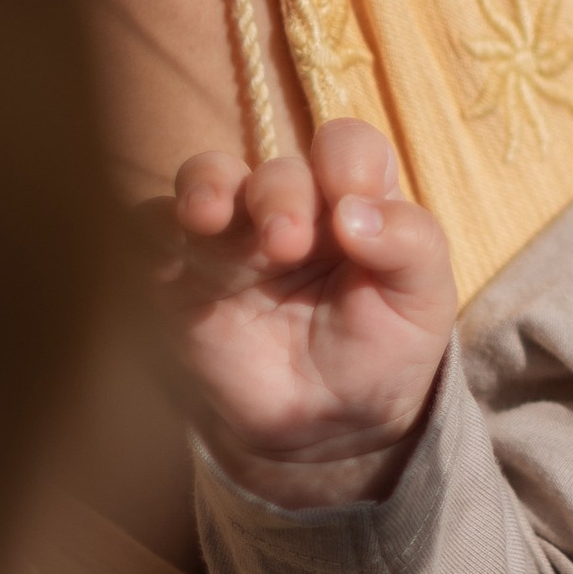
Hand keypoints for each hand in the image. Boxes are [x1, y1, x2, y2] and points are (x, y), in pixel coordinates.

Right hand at [156, 117, 454, 505]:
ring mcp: (231, 238)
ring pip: (206, 179)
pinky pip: (150, 232)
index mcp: (353, 200)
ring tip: (208, 217)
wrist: (328, 426)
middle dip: (280, 196)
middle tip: (287, 244)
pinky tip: (171, 258)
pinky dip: (152, 231)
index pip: (346, 147)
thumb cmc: (383, 350)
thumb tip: (356, 212)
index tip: (351, 201)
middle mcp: (290, 206)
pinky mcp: (180, 275)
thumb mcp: (423, 301)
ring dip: (207, 188)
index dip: (347, 160)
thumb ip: (412, 245)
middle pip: (276, 169)